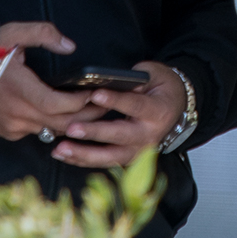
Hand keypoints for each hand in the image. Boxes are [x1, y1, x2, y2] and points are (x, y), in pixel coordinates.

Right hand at [0, 22, 99, 141]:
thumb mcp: (11, 34)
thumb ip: (42, 33)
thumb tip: (69, 46)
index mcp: (19, 90)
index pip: (59, 105)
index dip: (81, 102)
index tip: (95, 91)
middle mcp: (17, 114)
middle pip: (61, 124)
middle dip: (87, 116)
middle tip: (105, 105)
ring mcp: (12, 127)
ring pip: (51, 131)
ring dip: (72, 123)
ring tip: (91, 110)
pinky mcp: (7, 133)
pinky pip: (37, 131)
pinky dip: (52, 124)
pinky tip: (63, 114)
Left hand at [50, 60, 184, 168]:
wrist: (176, 107)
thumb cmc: (161, 88)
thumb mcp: (153, 75)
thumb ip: (133, 79)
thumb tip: (106, 82)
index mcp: (158, 111)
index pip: (135, 106)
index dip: (115, 100)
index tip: (95, 95)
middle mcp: (150, 135)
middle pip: (120, 135)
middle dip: (94, 133)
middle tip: (72, 128)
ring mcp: (140, 150)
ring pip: (111, 156)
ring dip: (83, 154)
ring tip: (60, 148)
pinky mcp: (129, 158)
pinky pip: (105, 162)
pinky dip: (83, 160)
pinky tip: (64, 154)